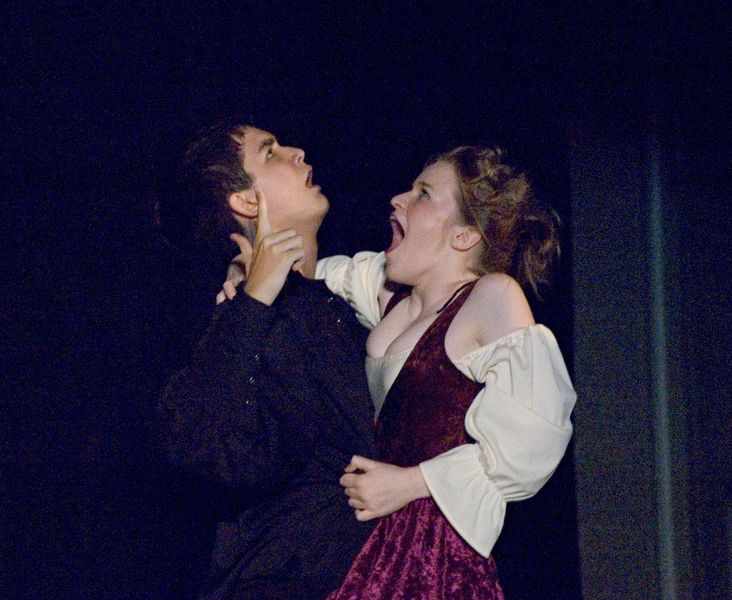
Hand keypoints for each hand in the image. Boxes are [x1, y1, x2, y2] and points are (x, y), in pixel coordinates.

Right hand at [217, 186, 303, 305]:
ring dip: (298, 255)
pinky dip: (300, 262)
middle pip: (293, 233)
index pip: (261, 216)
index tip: (258, 188)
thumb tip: (233, 235)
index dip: (261, 201)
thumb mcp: (248, 259)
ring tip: (289, 265)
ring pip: (298, 242)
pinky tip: (292, 270)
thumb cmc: (255, 277)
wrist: (256, 294)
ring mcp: (275, 248)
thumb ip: (243, 245)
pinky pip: (300, 252)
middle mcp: (267, 240)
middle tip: (287, 261)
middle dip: (295, 247)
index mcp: (260, 239)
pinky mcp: (284, 257)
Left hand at [339, 455, 429, 520]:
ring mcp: (368, 506)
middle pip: (347, 491)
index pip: (343, 481)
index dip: (348, 476)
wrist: (407, 485)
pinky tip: (364, 505)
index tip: (355, 475)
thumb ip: (357, 462)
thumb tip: (346, 469)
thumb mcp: (374, 464)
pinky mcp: (375, 513)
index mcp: (361, 482)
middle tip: (363, 482)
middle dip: (352, 486)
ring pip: (352, 503)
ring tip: (365, 492)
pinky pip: (359, 516)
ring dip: (355, 497)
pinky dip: (359, 511)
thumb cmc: (391, 473)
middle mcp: (363, 495)